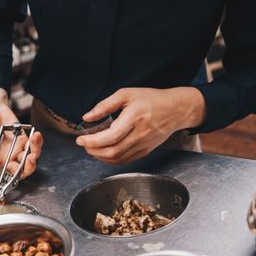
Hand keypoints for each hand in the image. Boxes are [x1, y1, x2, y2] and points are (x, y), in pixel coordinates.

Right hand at [0, 86, 43, 194]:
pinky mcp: (25, 143)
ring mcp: (16, 152)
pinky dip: (37, 143)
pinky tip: (35, 136)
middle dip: (24, 169)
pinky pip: (34, 148)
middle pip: (17, 174)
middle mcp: (5, 160)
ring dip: (33, 155)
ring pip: (28, 163)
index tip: (2, 199)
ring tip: (33, 142)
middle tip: (27, 158)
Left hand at [76, 87, 205, 164]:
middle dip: (93, 150)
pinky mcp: (145, 151)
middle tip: (84, 144)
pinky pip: (125, 160)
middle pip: (112, 151)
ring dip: (100, 156)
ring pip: (117, 158)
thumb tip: (87, 117)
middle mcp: (140, 134)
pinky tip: (104, 152)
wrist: (176, 109)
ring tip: (91, 148)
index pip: (110, 136)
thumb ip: (105, 105)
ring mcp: (143, 145)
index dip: (92, 141)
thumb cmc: (151, 99)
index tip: (80, 139)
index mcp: (134, 118)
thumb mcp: (126, 94)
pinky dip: (111, 159)